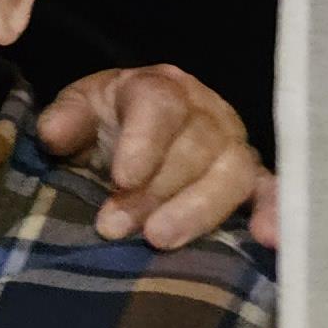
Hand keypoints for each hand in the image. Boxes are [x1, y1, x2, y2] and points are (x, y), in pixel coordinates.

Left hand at [39, 69, 277, 250]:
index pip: (161, 106)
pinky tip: (266, 238)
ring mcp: (233, 145)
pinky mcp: (251, 179)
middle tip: (114, 226)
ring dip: (198, 209)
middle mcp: (205, 112)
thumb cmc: (104, 124)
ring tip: (160, 239)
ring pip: (232, 173)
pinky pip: (270, 192)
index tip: (122, 178)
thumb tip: (54, 134)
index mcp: (160, 88)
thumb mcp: (78, 112)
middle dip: (155, 190)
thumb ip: (65, 120)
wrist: (131, 131)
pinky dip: (273, 213)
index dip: (144, 142)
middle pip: (195, 147)